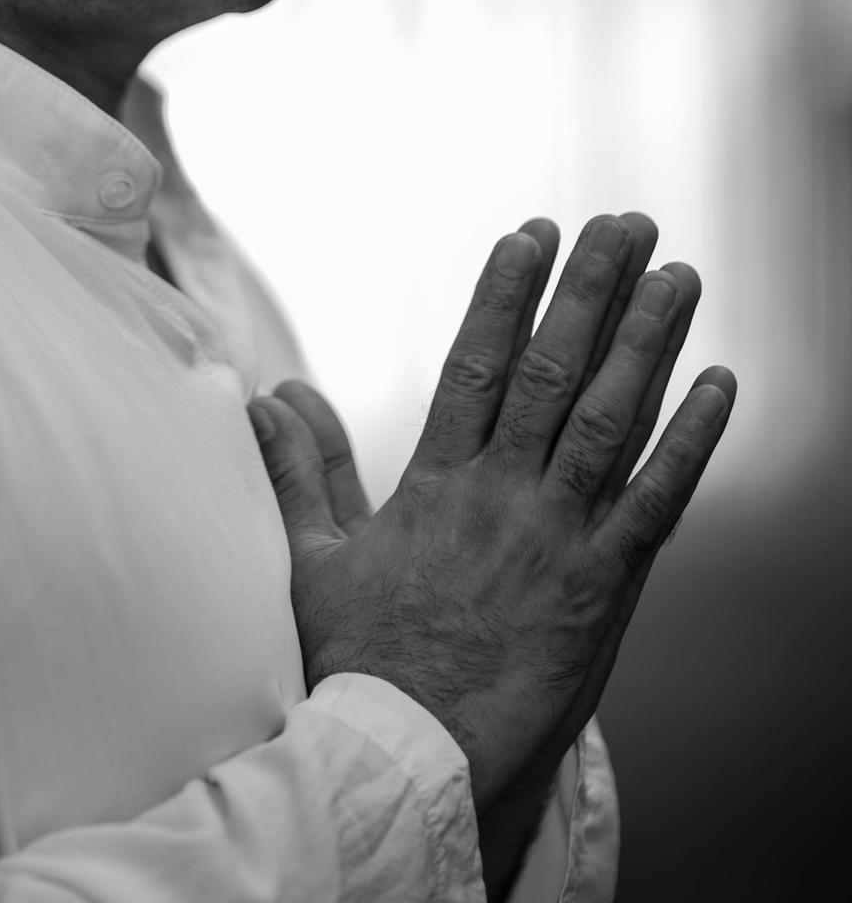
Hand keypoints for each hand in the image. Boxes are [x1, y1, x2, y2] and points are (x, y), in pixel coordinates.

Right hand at [248, 213, 735, 821]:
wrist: (412, 762)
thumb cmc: (357, 668)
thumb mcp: (312, 560)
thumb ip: (300, 469)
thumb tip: (269, 392)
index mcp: (437, 482)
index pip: (477, 360)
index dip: (507, 291)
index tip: (533, 232)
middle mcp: (504, 495)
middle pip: (554, 369)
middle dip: (593, 290)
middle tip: (628, 224)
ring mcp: (558, 538)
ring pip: (612, 418)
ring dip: (649, 339)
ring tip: (679, 274)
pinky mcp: (605, 589)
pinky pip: (658, 502)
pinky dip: (692, 441)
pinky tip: (719, 383)